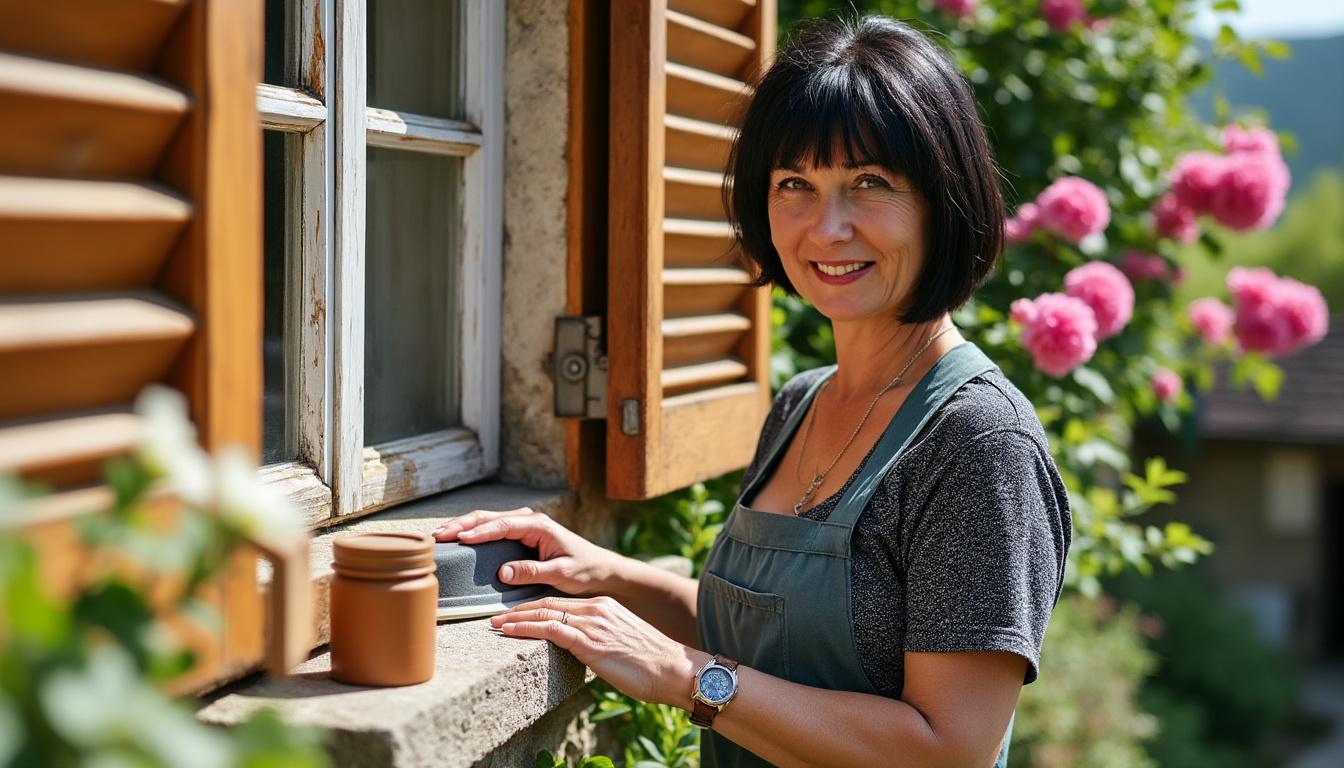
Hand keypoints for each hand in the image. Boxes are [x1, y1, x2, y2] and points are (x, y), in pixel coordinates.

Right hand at [433, 507, 622, 595]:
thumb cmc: (584, 569)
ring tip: (441, 535)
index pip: (503, 525)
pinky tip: (459, 538)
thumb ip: (532, 571)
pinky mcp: (521, 535)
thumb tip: (503, 572)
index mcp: (539, 525)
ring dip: (464, 526)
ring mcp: (524, 526)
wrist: (599, 568)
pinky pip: (493, 529)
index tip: (460, 538)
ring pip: (488, 520)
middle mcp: (530, 520)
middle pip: (489, 517)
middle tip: (439, 535)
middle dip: (462, 524)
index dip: (480, 532)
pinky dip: (474, 532)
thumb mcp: (561, 573)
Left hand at [490, 595, 706, 708]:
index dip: (534, 607)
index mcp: (603, 607)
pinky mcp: (590, 641)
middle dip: (518, 609)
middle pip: (547, 602)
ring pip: (544, 613)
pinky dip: (525, 629)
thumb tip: (579, 651)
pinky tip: (508, 632)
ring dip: (514, 618)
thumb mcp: (620, 643)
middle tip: (494, 615)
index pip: (560, 602)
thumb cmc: (650, 664)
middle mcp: (596, 609)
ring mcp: (592, 623)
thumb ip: (598, 640)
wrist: (673, 669)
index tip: (514, 613)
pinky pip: (550, 629)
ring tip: (493, 624)